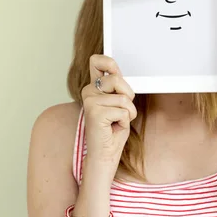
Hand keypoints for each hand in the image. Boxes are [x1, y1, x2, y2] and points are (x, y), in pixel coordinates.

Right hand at [81, 55, 136, 173]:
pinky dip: (125, 121)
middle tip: (121, 111)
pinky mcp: (95, 112)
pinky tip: (113, 127)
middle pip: (117, 79)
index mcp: (94, 88)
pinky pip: (123, 111)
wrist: (104, 154)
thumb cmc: (112, 130)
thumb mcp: (118, 103)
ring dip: (128, 112)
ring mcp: (90, 101)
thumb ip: (117, 87)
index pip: (97, 62)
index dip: (108, 61)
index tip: (115, 69)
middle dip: (128, 96)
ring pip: (124, 97)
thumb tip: (117, 72)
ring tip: (117, 121)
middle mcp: (88, 91)